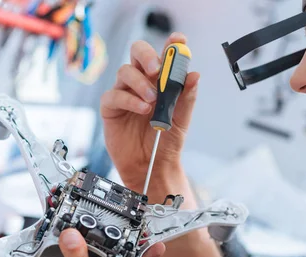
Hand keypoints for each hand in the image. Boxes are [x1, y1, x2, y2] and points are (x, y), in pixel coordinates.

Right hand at [101, 32, 199, 192]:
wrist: (152, 165)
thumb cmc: (165, 141)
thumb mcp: (181, 119)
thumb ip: (187, 97)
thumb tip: (195, 75)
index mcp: (160, 81)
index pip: (164, 55)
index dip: (171, 45)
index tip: (178, 41)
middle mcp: (141, 82)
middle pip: (137, 53)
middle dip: (147, 55)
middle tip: (156, 68)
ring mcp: (125, 93)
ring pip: (125, 71)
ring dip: (140, 83)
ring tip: (152, 101)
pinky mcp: (111, 107)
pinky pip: (115, 95)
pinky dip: (130, 99)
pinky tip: (143, 109)